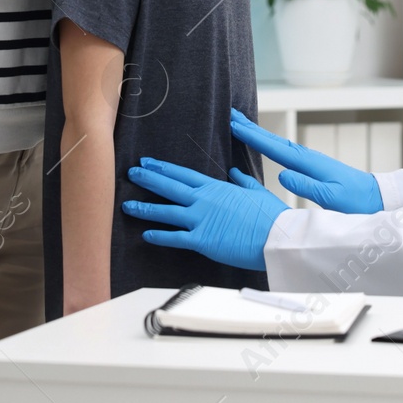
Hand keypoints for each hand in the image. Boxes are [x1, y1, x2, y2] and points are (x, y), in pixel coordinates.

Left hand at [122, 158, 286, 270]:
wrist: (275, 236)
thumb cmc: (268, 215)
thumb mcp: (255, 191)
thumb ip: (243, 181)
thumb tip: (236, 173)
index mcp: (216, 187)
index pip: (183, 174)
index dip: (163, 168)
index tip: (148, 162)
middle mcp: (204, 200)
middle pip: (169, 186)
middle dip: (148, 178)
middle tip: (131, 173)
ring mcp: (201, 219)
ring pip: (165, 211)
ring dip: (144, 207)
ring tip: (127, 205)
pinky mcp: (202, 240)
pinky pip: (174, 238)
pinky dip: (158, 236)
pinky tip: (145, 235)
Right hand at [230, 108, 381, 213]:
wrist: (374, 198)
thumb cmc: (355, 201)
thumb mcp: (331, 197)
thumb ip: (307, 187)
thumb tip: (282, 174)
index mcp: (309, 163)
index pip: (275, 147)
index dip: (253, 136)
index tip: (234, 125)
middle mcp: (307, 157)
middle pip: (274, 139)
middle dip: (251, 128)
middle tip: (230, 115)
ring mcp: (309, 160)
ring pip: (278, 143)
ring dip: (259, 133)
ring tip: (242, 125)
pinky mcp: (312, 166)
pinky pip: (284, 150)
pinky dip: (270, 143)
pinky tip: (267, 144)